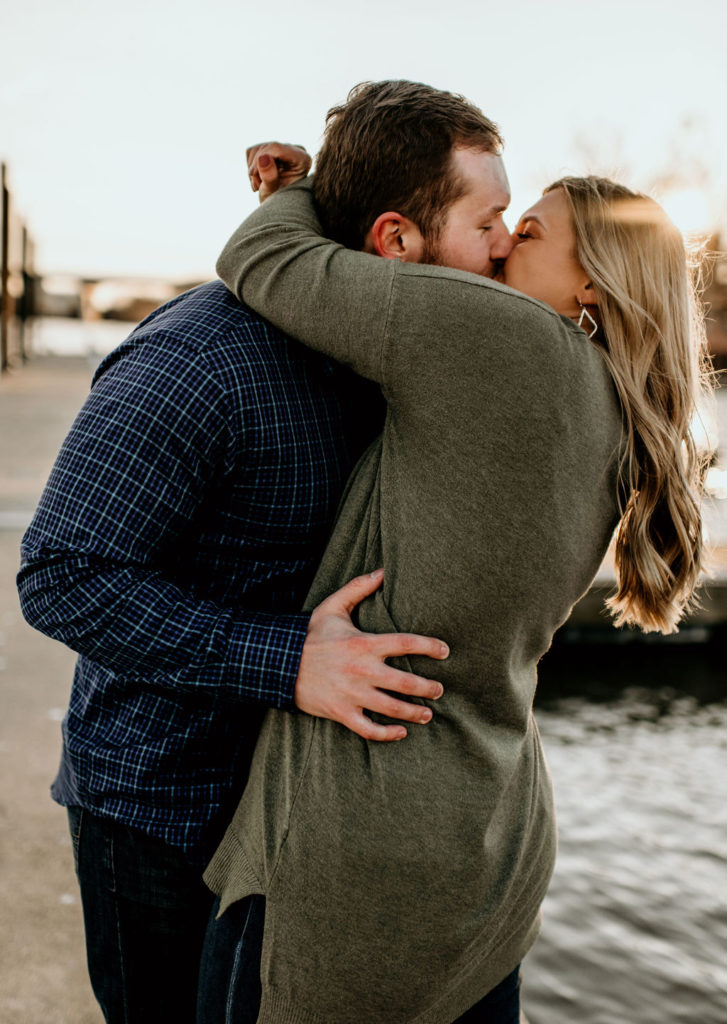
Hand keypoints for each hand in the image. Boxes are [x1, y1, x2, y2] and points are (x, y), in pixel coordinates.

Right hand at [247, 142, 311, 202]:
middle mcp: (296, 151)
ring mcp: (284, 149)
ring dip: (253, 169)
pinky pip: (253, 151)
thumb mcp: (273, 192)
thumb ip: (270, 177)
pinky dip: (251, 167)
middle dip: (257, 166)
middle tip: (258, 186)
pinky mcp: (272, 150)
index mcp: (302, 160)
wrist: (276, 207)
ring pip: (257, 149)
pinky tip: (259, 179)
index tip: (252, 174)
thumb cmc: (278, 203)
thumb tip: (262, 157)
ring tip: (260, 185)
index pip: (275, 147)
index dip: (260, 158)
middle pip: (266, 147)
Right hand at [294, 569, 448, 741]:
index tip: (445, 651)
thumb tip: (383, 571)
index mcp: (363, 643)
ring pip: (392, 708)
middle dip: (428, 688)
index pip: (405, 643)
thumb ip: (358, 588)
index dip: (429, 647)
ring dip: (414, 713)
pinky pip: (369, 729)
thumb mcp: (332, 607)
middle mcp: (361, 670)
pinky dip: (387, 734)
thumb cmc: (310, 635)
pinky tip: (400, 733)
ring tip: (428, 714)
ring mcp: (352, 694)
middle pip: (406, 682)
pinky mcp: (341, 712)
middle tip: (439, 690)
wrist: (279, 662)